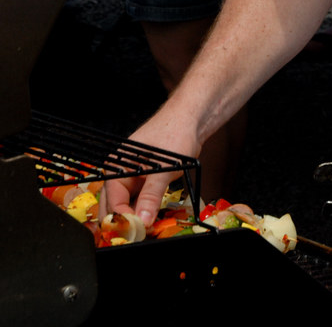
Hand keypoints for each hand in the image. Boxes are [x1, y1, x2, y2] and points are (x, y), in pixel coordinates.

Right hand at [102, 111, 200, 226]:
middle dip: (125, 223)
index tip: (136, 233)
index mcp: (118, 167)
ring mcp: (134, 177)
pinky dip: (145, 211)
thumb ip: (151, 195)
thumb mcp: (163, 168)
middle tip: (138, 237)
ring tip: (146, 232)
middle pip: (115, 206)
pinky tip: (153, 221)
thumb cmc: (175, 133)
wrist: (191, 120)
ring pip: (129, 205)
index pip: (113, 202)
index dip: (123, 220)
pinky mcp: (146, 180)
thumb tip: (142, 220)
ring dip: (136, 218)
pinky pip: (141, 200)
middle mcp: (122, 173)